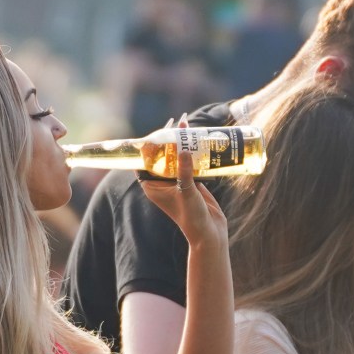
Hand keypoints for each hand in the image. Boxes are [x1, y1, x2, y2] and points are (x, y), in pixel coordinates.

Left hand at [136, 116, 227, 246]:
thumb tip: (183, 150)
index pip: (145, 161)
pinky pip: (189, 163)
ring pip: (176, 157)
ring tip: (189, 125)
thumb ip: (185, 172)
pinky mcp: (190, 182)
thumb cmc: (191, 217)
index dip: (148, 145)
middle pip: (162, 155)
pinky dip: (193, 152)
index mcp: (152, 187)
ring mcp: (176, 182)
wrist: (208, 232)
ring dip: (182, 143)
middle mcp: (162, 183)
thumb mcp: (187, 192)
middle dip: (169, 139)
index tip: (157, 130)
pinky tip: (200, 139)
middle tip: (177, 121)